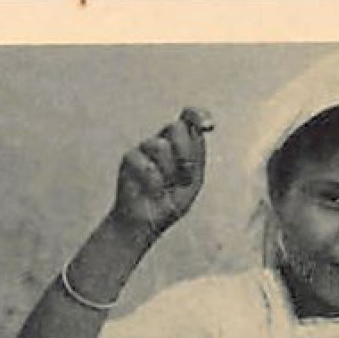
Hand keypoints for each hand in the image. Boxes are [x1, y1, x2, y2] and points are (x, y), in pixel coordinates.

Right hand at [110, 107, 213, 236]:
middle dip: (185, 153)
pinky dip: (155, 184)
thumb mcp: (193, 181)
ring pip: (160, 145)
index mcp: (181, 145)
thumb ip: (196, 156)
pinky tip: (153, 192)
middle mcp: (163, 141)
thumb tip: (200, 131)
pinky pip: (147, 166)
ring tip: (166, 186)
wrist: (146, 221)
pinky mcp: (130, 158)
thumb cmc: (171, 201)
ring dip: (170, 172)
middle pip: (176, 127)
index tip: (208, 125)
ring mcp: (145, 148)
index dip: (197, 116)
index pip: (189, 119)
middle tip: (184, 176)